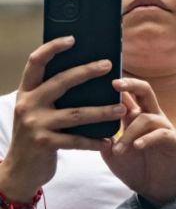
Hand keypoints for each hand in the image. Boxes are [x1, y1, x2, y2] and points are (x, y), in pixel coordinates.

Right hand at [0, 37, 124, 200]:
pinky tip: (110, 140)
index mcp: (27, 92)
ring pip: (76, 113)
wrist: (20, 170)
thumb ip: (54, 94)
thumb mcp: (38, 111)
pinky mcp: (44, 144)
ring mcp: (34, 125)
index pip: (35, 63)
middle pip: (61, 82)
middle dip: (87, 72)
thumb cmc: (37, 134)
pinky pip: (76, 140)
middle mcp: (28, 105)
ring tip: (122, 108)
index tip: (73, 38)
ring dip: (102, 111)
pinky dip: (95, 141)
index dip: (52, 48)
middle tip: (109, 65)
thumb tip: (89, 71)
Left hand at [100, 78, 175, 206]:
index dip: (118, 85)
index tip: (100, 77)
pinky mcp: (173, 141)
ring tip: (118, 150)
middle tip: (115, 83)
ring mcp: (163, 128)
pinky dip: (146, 139)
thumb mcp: (113, 154)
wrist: (158, 189)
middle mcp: (152, 117)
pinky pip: (160, 134)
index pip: (128, 94)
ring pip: (146, 117)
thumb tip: (88, 126)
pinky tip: (136, 147)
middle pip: (145, 91)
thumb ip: (103, 139)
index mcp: (137, 117)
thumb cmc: (136, 169)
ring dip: (129, 133)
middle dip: (131, 84)